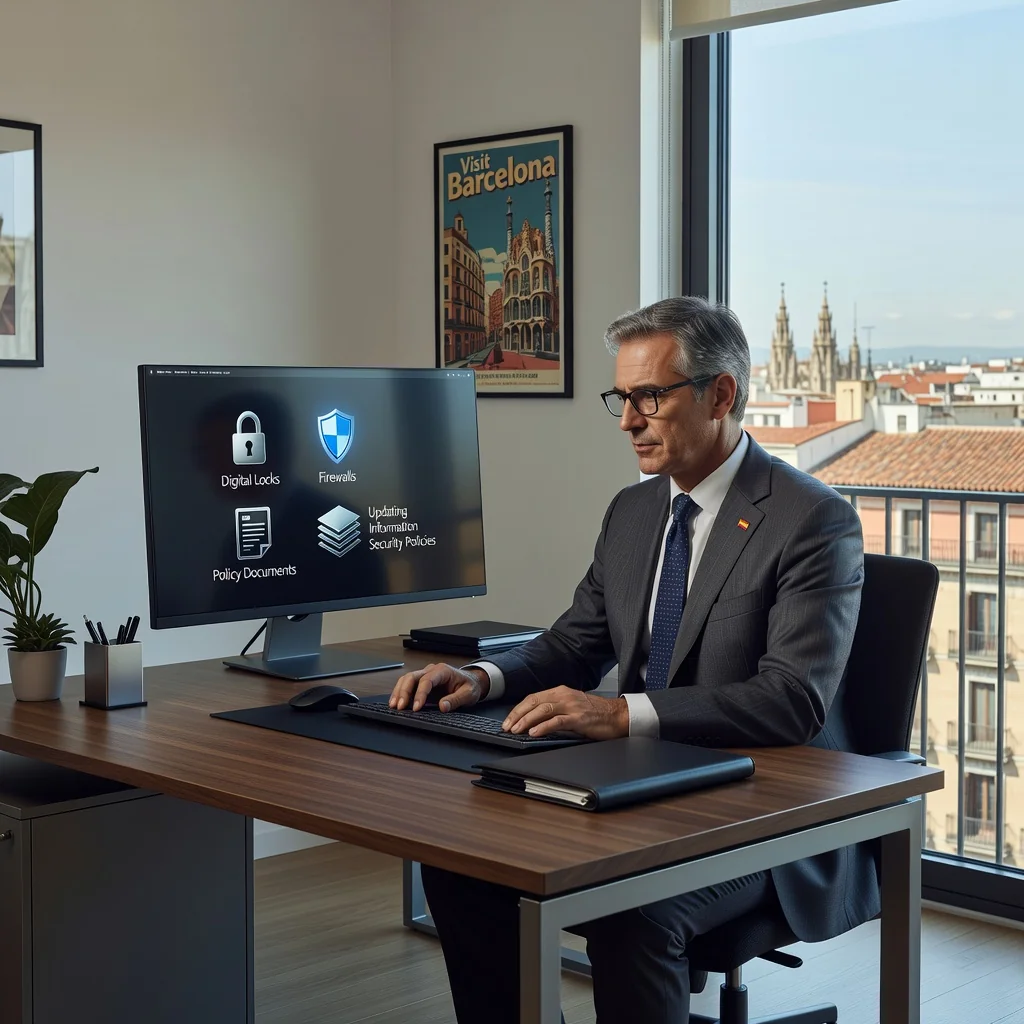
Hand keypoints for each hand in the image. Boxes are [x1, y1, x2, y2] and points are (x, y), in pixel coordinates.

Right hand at [389, 662, 489, 711]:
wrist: (472, 681)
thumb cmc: (470, 686)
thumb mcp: (469, 694)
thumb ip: (456, 700)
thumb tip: (443, 706)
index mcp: (443, 671)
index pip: (427, 680)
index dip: (420, 694)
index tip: (416, 707)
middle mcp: (432, 670)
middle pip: (412, 677)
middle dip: (404, 692)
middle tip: (400, 707)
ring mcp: (425, 675)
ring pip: (407, 679)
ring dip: (399, 692)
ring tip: (394, 706)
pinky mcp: (422, 682)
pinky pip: (408, 684)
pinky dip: (400, 692)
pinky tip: (396, 702)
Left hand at [503, 686, 628, 739]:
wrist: (617, 715)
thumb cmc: (595, 713)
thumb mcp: (571, 706)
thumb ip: (554, 710)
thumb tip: (534, 721)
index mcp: (560, 692)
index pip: (533, 698)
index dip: (518, 709)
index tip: (508, 720)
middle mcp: (564, 696)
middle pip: (534, 702)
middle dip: (517, 714)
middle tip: (507, 726)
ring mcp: (571, 706)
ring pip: (542, 710)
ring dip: (526, 720)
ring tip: (516, 730)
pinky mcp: (579, 718)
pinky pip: (557, 721)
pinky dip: (543, 727)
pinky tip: (534, 732)